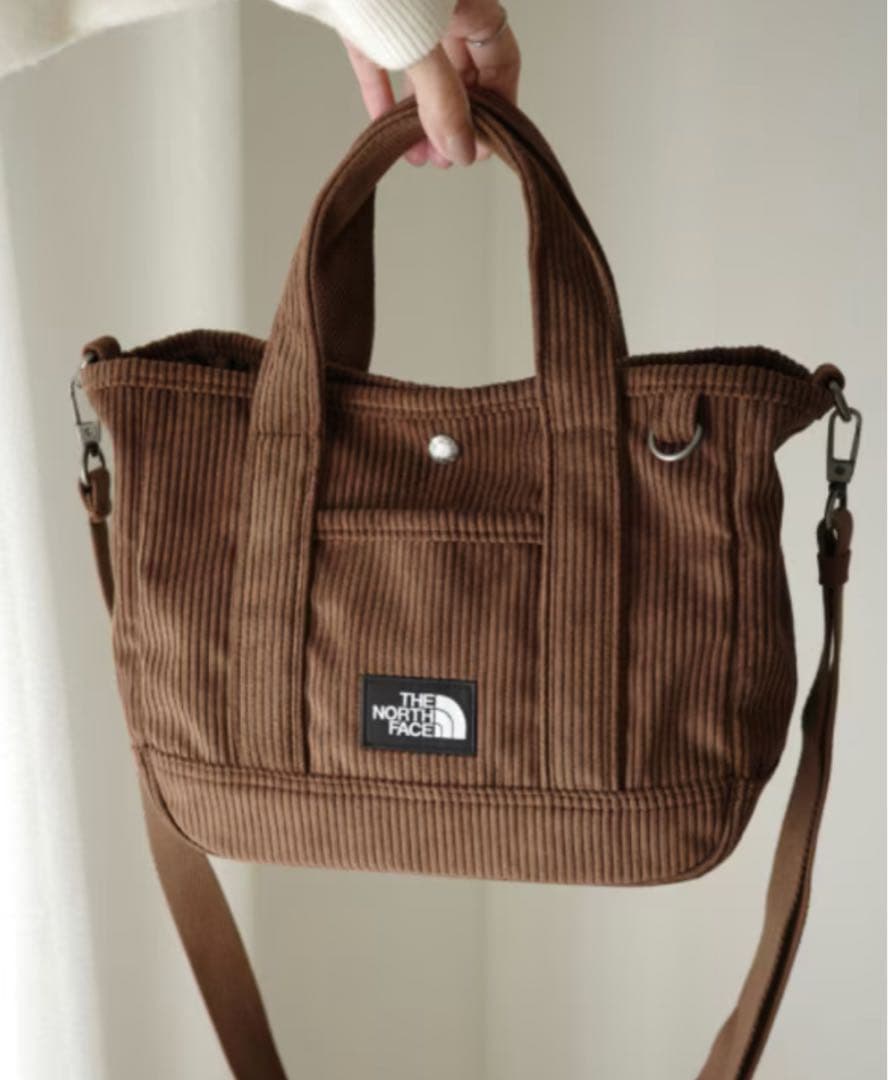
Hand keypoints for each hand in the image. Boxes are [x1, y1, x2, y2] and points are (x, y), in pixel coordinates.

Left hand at [343, 1, 519, 167]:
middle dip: (456, 118)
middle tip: (448, 159)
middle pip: (461, 68)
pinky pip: (378, 62)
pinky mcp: (360, 16)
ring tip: (420, 155)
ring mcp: (399, 9)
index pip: (499, 57)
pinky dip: (383, 96)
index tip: (482, 146)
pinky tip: (386, 131)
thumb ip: (442, 99)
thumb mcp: (420, 41)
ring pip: (421, 69)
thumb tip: (461, 149)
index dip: (497, 104)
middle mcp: (438, 3)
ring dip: (422, 115)